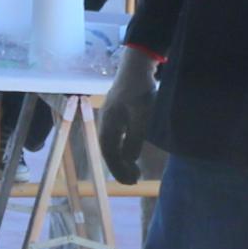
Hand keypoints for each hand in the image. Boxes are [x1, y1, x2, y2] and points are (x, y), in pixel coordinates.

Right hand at [96, 48, 157, 168]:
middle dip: (120, 168)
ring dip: (122, 159)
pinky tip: (132, 153)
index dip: (119, 169)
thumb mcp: (142, 117)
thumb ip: (135, 139)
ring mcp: (110, 118)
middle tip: (135, 180)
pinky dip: (123, 149)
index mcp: (108, 124)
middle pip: (109, 151)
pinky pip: (116, 137)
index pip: (109, 153)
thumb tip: (130, 159)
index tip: (131, 181)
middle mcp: (105, 122)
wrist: (136, 67)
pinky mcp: (117, 113)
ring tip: (135, 171)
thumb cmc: (140, 91)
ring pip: (112, 145)